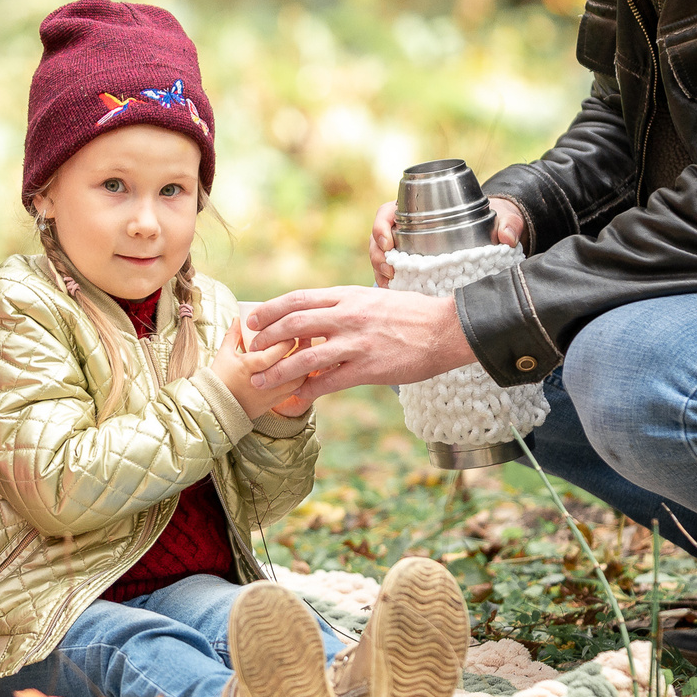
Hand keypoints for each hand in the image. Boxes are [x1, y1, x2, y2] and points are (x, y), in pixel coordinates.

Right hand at [209, 318, 307, 419]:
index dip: (286, 343)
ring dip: (304, 367)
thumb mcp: (224, 354)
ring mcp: (269, 394)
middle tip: (305, 340)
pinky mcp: (273, 403)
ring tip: (305, 354)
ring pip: (296, 381)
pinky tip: (301, 369)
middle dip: (300, 352)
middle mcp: (261, 382)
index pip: (273, 354)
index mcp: (248, 367)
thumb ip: (233, 334)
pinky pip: (294, 392)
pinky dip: (300, 379)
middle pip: (289, 366)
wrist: (217, 406)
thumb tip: (239, 316)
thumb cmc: (220, 378)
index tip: (292, 333)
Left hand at [240, 286, 477, 403]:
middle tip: (250, 350)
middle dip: (266, 338)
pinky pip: (329, 383)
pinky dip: (307, 393)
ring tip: (259, 381)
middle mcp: (347, 316)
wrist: (446, 329)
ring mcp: (357, 343)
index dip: (271, 310)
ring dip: (277, 370)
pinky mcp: (368, 368)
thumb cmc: (411, 314)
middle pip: (294, 324)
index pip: (299, 299)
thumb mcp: (374, 298)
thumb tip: (320, 315)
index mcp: (347, 296)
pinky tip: (295, 400)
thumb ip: (346, 306)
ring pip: (305, 356)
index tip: (253, 320)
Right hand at [368, 196, 525, 284]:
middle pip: (379, 238)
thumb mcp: (503, 216)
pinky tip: (394, 295)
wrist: (498, 234)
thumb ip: (508, 223)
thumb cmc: (495, 219)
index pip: (388, 212)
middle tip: (390, 271)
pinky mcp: (415, 268)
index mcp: (420, 209)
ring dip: (380, 271)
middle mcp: (409, 229)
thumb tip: (507, 237)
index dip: (381, 225)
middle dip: (378, 254)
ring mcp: (409, 249)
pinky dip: (390, 284)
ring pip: (382, 258)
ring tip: (390, 285)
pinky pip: (394, 275)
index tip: (389, 241)